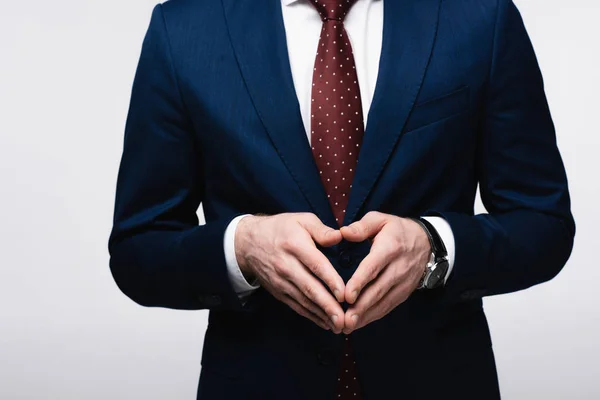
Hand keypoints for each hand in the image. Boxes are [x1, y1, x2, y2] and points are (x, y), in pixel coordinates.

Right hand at [235, 213, 345, 332]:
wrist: (249, 243)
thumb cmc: (281, 229)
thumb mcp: (301, 220)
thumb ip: (321, 229)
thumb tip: (339, 237)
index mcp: (295, 245)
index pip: (315, 265)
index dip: (330, 281)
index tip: (344, 294)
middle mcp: (286, 265)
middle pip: (310, 288)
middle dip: (328, 306)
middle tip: (343, 319)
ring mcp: (281, 281)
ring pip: (304, 301)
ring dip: (321, 315)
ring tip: (338, 326)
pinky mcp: (278, 291)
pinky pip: (296, 306)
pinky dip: (310, 316)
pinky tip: (324, 322)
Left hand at [339, 212, 430, 333]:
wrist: (427, 243)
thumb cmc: (396, 230)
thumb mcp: (380, 220)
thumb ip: (361, 226)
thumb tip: (343, 232)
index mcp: (390, 248)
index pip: (374, 267)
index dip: (360, 282)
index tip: (347, 296)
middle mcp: (398, 268)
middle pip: (378, 290)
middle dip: (361, 307)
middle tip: (344, 319)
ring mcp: (403, 283)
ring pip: (383, 302)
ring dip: (365, 316)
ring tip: (347, 326)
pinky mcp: (403, 293)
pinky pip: (387, 307)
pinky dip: (373, 317)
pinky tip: (358, 324)